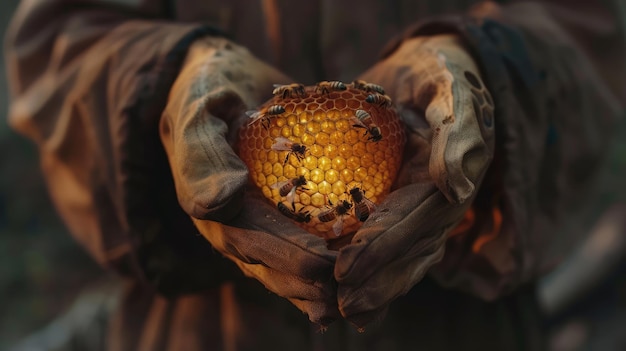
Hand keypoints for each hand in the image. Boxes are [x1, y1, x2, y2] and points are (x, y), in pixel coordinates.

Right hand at [159, 37, 339, 324]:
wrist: (218, 87)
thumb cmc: (207, 92)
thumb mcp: (198, 109)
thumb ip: (203, 153)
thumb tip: (223, 200)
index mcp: (211, 208)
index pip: (253, 240)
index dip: (290, 256)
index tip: (328, 265)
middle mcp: (230, 228)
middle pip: (273, 265)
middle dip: (312, 283)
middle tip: (353, 294)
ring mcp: (251, 228)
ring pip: (286, 267)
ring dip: (320, 288)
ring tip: (358, 302)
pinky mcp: (272, 221)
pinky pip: (299, 248)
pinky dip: (326, 265)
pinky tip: (356, 280)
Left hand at [335, 35, 495, 327]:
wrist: (423, 70)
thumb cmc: (438, 71)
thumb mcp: (451, 85)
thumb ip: (460, 129)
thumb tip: (458, 186)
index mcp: (450, 178)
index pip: (416, 219)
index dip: (383, 246)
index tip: (347, 269)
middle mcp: (437, 202)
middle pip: (410, 249)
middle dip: (377, 280)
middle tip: (341, 306)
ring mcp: (419, 208)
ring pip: (401, 256)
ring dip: (374, 287)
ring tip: (342, 312)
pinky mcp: (398, 206)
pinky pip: (384, 242)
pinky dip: (368, 271)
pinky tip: (341, 296)